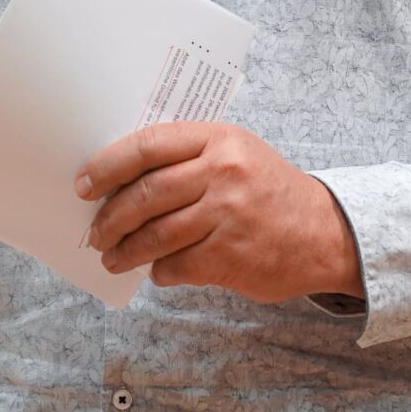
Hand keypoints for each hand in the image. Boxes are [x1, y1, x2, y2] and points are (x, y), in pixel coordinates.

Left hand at [78, 123, 363, 302]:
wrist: (327, 233)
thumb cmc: (270, 192)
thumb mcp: (237, 155)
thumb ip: (188, 158)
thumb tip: (122, 178)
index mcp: (219, 139)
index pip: (148, 146)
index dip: (108, 166)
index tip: (84, 184)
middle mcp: (223, 172)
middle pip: (145, 194)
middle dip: (110, 217)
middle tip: (96, 233)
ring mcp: (228, 215)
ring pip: (155, 235)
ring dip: (126, 251)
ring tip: (113, 257)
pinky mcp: (231, 255)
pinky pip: (177, 266)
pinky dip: (161, 272)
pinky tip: (159, 271)